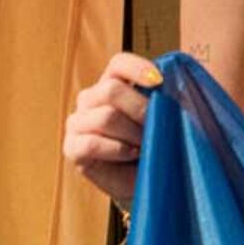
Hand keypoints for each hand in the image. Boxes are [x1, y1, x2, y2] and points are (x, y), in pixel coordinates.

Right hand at [61, 52, 161, 204]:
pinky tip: (131, 155)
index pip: (119, 64)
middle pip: (111, 90)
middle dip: (141, 110)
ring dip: (133, 133)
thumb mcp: (166, 119)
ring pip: (106, 117)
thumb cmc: (159, 145)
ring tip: (145, 145)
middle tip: (156, 128)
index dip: (137, 68)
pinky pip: (91, 144)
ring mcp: (78, 122)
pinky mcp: (72, 148)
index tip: (159, 82)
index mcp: (114, 83)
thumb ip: (165, 99)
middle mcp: (91, 99)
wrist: (149, 181)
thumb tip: (171, 85)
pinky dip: (118, 150)